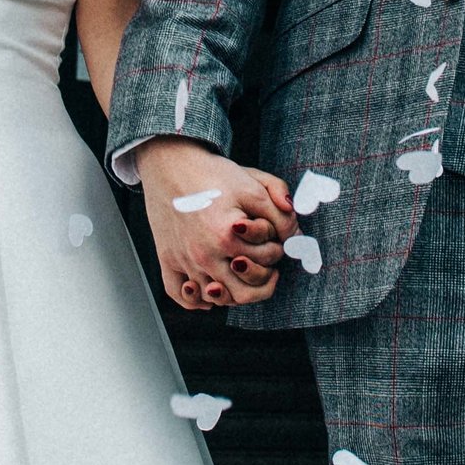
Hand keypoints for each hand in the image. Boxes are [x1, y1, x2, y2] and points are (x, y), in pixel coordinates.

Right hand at [139, 139, 294, 309]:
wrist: (170, 164)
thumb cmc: (212, 174)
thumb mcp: (253, 186)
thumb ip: (279, 213)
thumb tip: (296, 236)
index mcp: (227, 237)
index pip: (268, 259)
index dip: (278, 248)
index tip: (273, 237)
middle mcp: (204, 255)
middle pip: (245, 290)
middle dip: (263, 276)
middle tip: (265, 263)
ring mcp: (184, 260)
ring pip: (216, 299)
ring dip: (235, 292)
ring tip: (241, 274)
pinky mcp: (167, 259)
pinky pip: (180, 295)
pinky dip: (197, 300)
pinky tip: (210, 290)